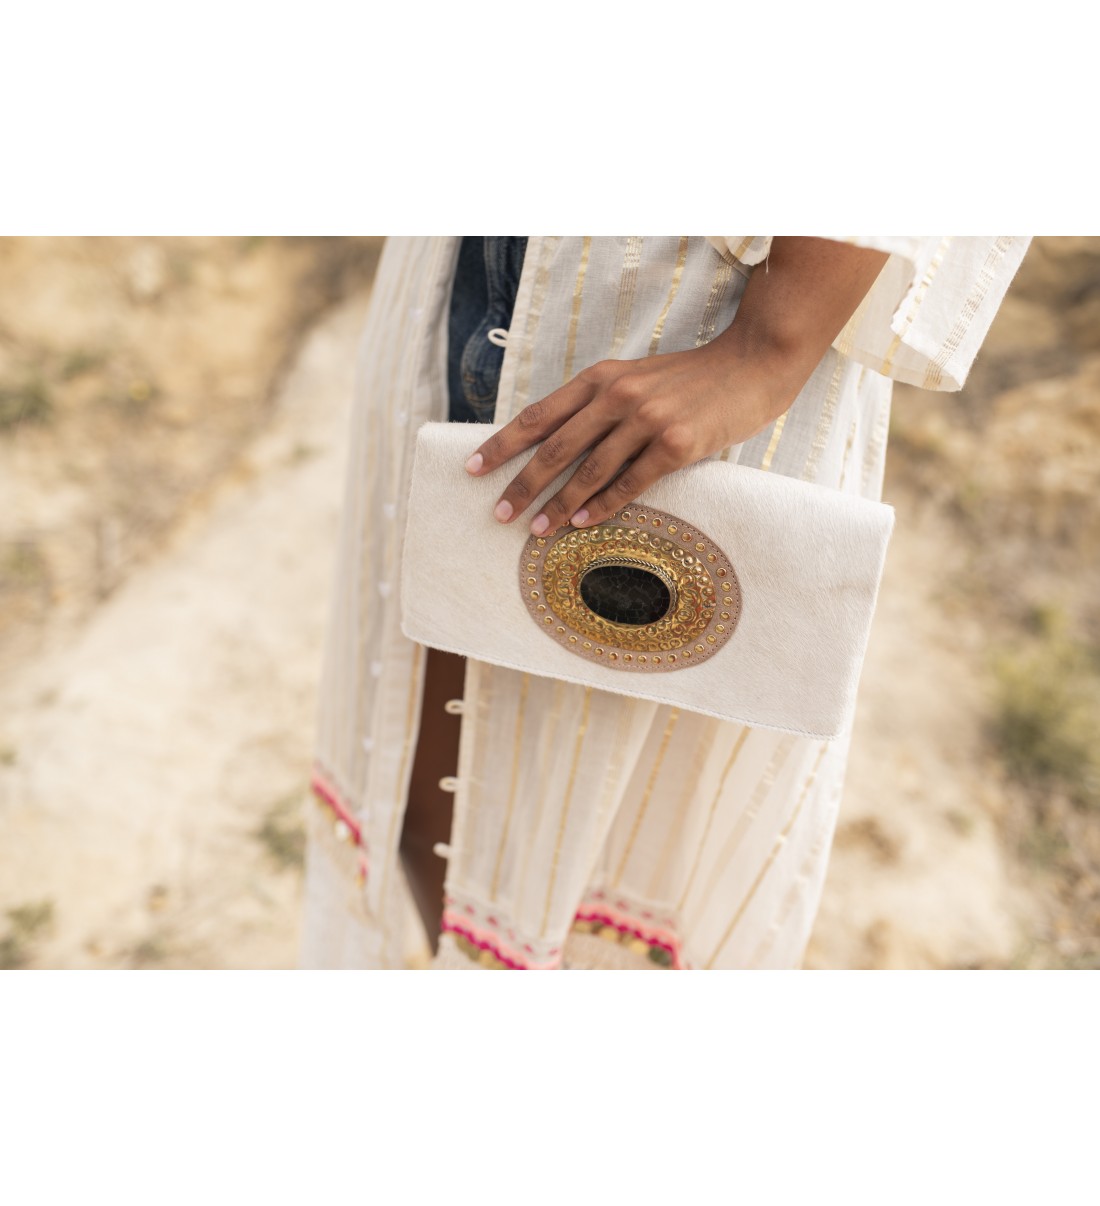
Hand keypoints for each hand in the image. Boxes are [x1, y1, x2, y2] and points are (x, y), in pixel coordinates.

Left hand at [464, 343, 784, 535]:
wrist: (751, 365)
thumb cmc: (689, 381)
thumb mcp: (635, 378)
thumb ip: (598, 405)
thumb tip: (556, 445)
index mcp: (601, 377)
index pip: (538, 414)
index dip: (502, 444)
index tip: (472, 468)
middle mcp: (618, 395)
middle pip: (555, 448)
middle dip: (522, 484)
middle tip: (499, 514)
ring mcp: (647, 419)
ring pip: (589, 470)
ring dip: (557, 504)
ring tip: (535, 530)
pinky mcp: (677, 444)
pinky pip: (630, 483)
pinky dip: (601, 507)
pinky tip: (581, 524)